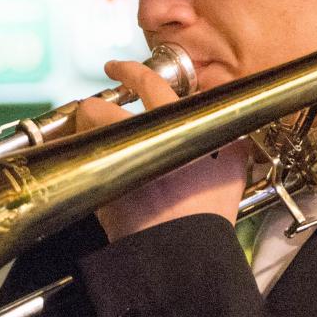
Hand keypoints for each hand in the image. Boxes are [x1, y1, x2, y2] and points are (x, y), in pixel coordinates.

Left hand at [77, 60, 250, 241]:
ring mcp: (114, 165)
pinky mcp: (100, 191)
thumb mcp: (232, 164)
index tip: (116, 67)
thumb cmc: (209, 209)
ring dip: (86, 134)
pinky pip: (85, 167)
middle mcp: (138, 140)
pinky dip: (89, 165)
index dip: (130, 70)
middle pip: (96, 107)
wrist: (182, 249)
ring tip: (95, 142)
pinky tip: (101, 174)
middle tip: (98, 110)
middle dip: (93, 107)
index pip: (147, 83)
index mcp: (173, 124)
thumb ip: (230, 134)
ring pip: (83, 135)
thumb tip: (232, 121)